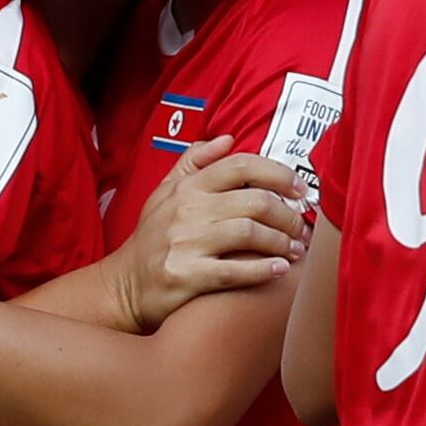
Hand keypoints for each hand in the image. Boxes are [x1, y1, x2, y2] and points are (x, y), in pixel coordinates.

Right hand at [106, 137, 308, 328]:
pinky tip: (280, 270)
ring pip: (251, 233)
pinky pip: (235, 271)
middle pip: (256, 201)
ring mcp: (186, 243)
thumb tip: (227, 139)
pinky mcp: (187, 276)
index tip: (300, 190)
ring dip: (282, 243)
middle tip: (301, 230)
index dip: (279, 174)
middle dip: (288, 216)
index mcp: (188, 187)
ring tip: (295, 251)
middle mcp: (187, 210)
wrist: (124, 285)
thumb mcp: (163, 193)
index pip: (242, 166)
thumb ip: (194, 162)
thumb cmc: (151, 239)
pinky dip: (264, 270)